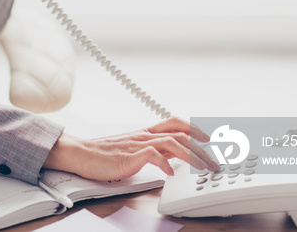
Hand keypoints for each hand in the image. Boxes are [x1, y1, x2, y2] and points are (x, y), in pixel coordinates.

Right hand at [42, 117, 219, 179]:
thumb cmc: (104, 154)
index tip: (211, 138)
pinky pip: (152, 155)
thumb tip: (175, 157)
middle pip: (180, 133)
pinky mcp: (129, 155)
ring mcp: (137, 143)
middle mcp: (144, 135)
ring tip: (202, 168)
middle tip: (215, 160)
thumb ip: (154, 151)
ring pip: (172, 142)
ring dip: (191, 155)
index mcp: (146, 132)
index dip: (195, 128)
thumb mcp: (134, 150)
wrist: (81, 153)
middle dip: (202, 146)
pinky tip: (170, 174)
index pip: (175, 123)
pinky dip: (165, 164)